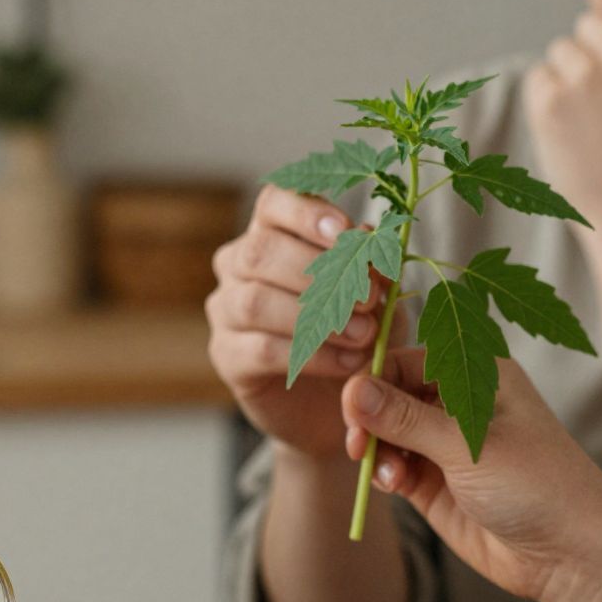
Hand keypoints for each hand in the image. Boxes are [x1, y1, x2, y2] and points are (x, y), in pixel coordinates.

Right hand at [207, 185, 405, 460]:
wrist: (335, 399)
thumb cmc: (355, 330)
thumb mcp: (376, 295)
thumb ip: (370, 265)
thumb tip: (369, 238)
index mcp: (272, 232)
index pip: (273, 202)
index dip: (306, 212)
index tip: (346, 231)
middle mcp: (238, 265)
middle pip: (261, 251)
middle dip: (319, 272)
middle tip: (371, 298)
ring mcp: (225, 311)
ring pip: (255, 301)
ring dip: (315, 317)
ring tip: (365, 335)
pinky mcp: (227, 356)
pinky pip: (261, 350)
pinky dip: (312, 355)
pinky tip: (349, 363)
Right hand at [341, 352, 601, 601]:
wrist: (566, 552)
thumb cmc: (534, 484)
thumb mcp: (467, 445)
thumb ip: (406, 419)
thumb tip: (352, 391)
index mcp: (478, 375)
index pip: (408, 361)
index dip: (375, 381)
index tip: (353, 409)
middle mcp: (460, 405)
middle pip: (391, 396)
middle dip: (370, 419)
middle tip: (359, 447)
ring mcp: (446, 446)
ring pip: (388, 434)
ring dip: (378, 450)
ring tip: (390, 476)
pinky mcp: (435, 484)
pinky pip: (394, 467)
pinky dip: (385, 473)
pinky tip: (393, 485)